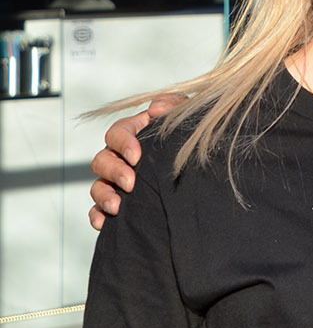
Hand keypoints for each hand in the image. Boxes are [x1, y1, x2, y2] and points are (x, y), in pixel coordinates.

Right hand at [88, 94, 182, 229]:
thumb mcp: (184, 115)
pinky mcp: (116, 201)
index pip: (117, 132)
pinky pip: (98, 209)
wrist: (200, 168)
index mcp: (133, 132)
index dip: (123, 143)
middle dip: (114, 172)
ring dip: (104, 196)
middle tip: (131, 183)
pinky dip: (98, 215)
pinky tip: (104, 223)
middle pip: (102, 160)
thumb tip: (156, 108)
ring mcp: (115, 180)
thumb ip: (172, 104)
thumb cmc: (187, 135)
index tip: (136, 156)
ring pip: (98, 186)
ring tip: (117, 206)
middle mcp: (119, 156)